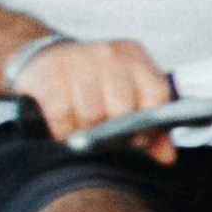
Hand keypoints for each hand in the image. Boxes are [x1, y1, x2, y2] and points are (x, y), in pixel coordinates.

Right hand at [15, 31, 176, 140]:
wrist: (44, 58)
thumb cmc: (93, 83)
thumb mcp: (125, 94)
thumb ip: (150, 126)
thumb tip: (168, 158)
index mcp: (134, 56)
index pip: (157, 92)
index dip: (149, 124)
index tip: (137, 139)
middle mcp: (110, 53)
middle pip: (123, 109)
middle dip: (113, 132)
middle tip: (103, 137)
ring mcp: (80, 59)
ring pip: (92, 115)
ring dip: (85, 132)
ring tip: (82, 131)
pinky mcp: (51, 72)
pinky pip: (62, 115)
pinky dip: (63, 131)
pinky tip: (64, 128)